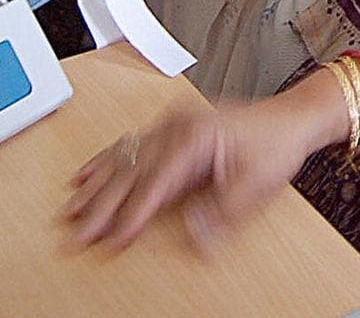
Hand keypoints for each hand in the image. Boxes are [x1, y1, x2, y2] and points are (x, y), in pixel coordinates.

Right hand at [65, 98, 319, 250]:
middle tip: (76, 232)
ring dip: (95, 184)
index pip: (153, 183)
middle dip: (100, 204)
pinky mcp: (170, 128)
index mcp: (194, 138)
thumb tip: (194, 235)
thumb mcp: (256, 186)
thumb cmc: (274, 145)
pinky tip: (87, 173)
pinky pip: (128, 146)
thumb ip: (222, 214)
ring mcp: (170, 125)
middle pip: (129, 170)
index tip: (112, 239)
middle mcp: (176, 127)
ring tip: (71, 207)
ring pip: (122, 156)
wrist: (288, 121)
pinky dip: (105, 162)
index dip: (130, 214)